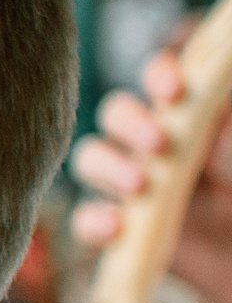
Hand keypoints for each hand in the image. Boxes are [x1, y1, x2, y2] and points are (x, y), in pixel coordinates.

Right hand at [70, 26, 231, 302]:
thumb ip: (226, 124)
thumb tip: (219, 88)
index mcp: (187, 114)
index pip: (160, 77)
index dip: (159, 75)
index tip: (174, 91)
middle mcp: (151, 142)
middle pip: (115, 113)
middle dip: (129, 122)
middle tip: (158, 144)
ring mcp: (129, 183)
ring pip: (90, 159)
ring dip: (108, 167)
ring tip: (138, 186)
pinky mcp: (117, 227)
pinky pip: (84, 218)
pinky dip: (92, 220)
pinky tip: (115, 227)